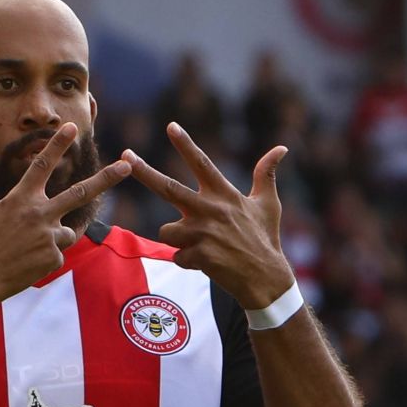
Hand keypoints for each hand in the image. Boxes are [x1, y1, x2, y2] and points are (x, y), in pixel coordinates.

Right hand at [0, 122, 131, 317]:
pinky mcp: (53, 259)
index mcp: (20, 199)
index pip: (42, 165)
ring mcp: (49, 238)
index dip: (57, 145)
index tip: (71, 127)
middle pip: (81, 192)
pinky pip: (56, 253)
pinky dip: (45, 255)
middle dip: (108, 177)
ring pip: (66, 230)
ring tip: (26, 247)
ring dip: (55, 233)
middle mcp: (40, 215)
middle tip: (129, 165)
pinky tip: (25, 264)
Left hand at [123, 122, 293, 308]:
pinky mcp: (199, 255)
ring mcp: (203, 233)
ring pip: (167, 231)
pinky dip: (187, 260)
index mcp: (224, 194)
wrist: (266, 279)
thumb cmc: (266, 239)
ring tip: (202, 245)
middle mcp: (210, 209)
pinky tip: (207, 262)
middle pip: (168, 187)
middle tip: (125, 155)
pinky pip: (177, 256)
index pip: (202, 164)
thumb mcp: (268, 204)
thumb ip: (266, 175)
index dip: (186, 144)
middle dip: (144, 171)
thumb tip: (282, 148)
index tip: (171, 126)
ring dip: (178, 239)